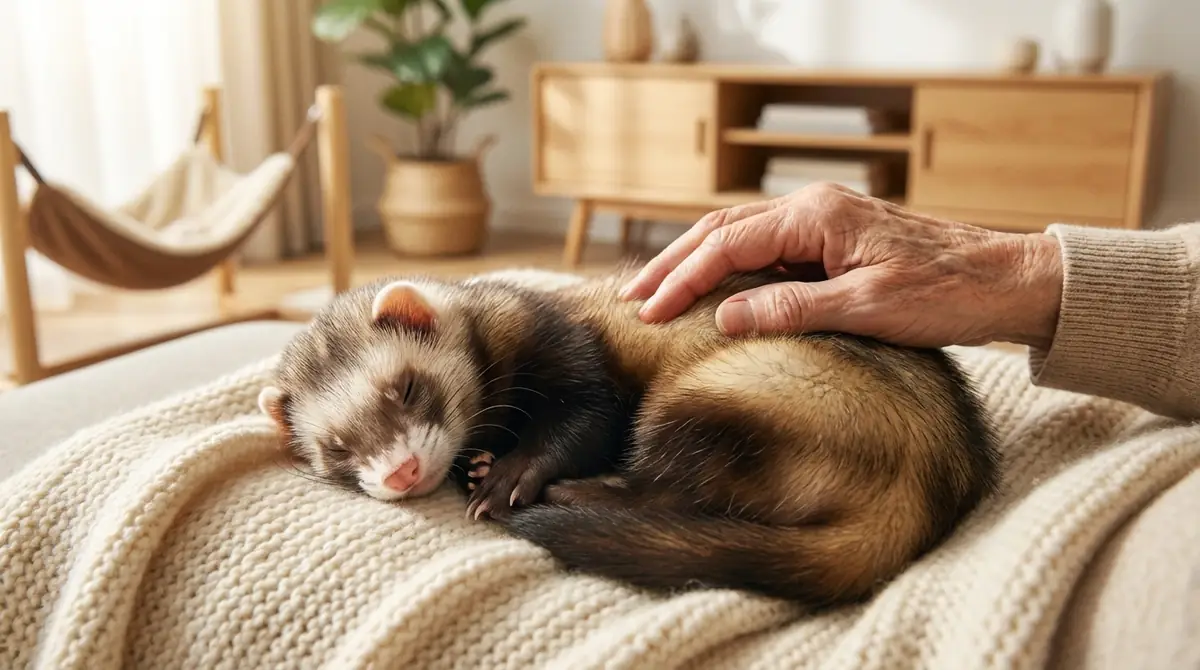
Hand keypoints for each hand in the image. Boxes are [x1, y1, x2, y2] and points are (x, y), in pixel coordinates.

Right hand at [619, 183, 1063, 349]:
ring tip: (655, 292)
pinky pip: (766, 252)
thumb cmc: (946, 293)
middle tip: (630, 298)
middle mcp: (813, 210)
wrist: (1007, 282)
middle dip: (672, 265)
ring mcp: (823, 224)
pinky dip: (729, 271)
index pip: (727, 245)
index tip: (648, 313)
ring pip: (740, 238)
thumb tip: (723, 319)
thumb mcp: (866, 308)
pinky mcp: (834, 243)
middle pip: (721, 232)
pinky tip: (712, 293)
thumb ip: (792, 309)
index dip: (682, 280)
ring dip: (694, 265)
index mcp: (816, 216)